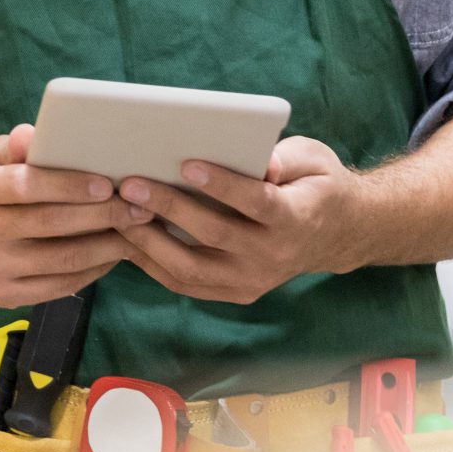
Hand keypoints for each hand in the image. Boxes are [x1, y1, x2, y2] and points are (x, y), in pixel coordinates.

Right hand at [0, 124, 140, 308]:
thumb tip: (34, 134)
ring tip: (135, 230)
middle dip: (103, 215)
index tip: (107, 182)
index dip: (69, 185)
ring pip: (63, 260)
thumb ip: (12, 147)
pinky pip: (59, 285)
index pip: (26, 186)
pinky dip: (93, 270)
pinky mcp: (3, 296)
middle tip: (139, 206)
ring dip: (107, 246)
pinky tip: (112, 254)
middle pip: (52, 224)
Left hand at [113, 136, 365, 304]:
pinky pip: (186, 283)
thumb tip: (260, 160)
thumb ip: (285, 159)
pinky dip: (153, 263)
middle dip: (169, 208)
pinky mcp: (235, 292)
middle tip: (131, 184)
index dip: (222, 185)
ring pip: (192, 268)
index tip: (185, 163)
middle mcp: (273, 256)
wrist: (333, 235)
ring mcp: (252, 281)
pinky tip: (128, 238)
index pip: (256, 203)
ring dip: (149, 241)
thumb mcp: (312, 160)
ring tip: (119, 212)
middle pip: (214, 235)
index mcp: (295, 218)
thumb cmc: (315, 185)